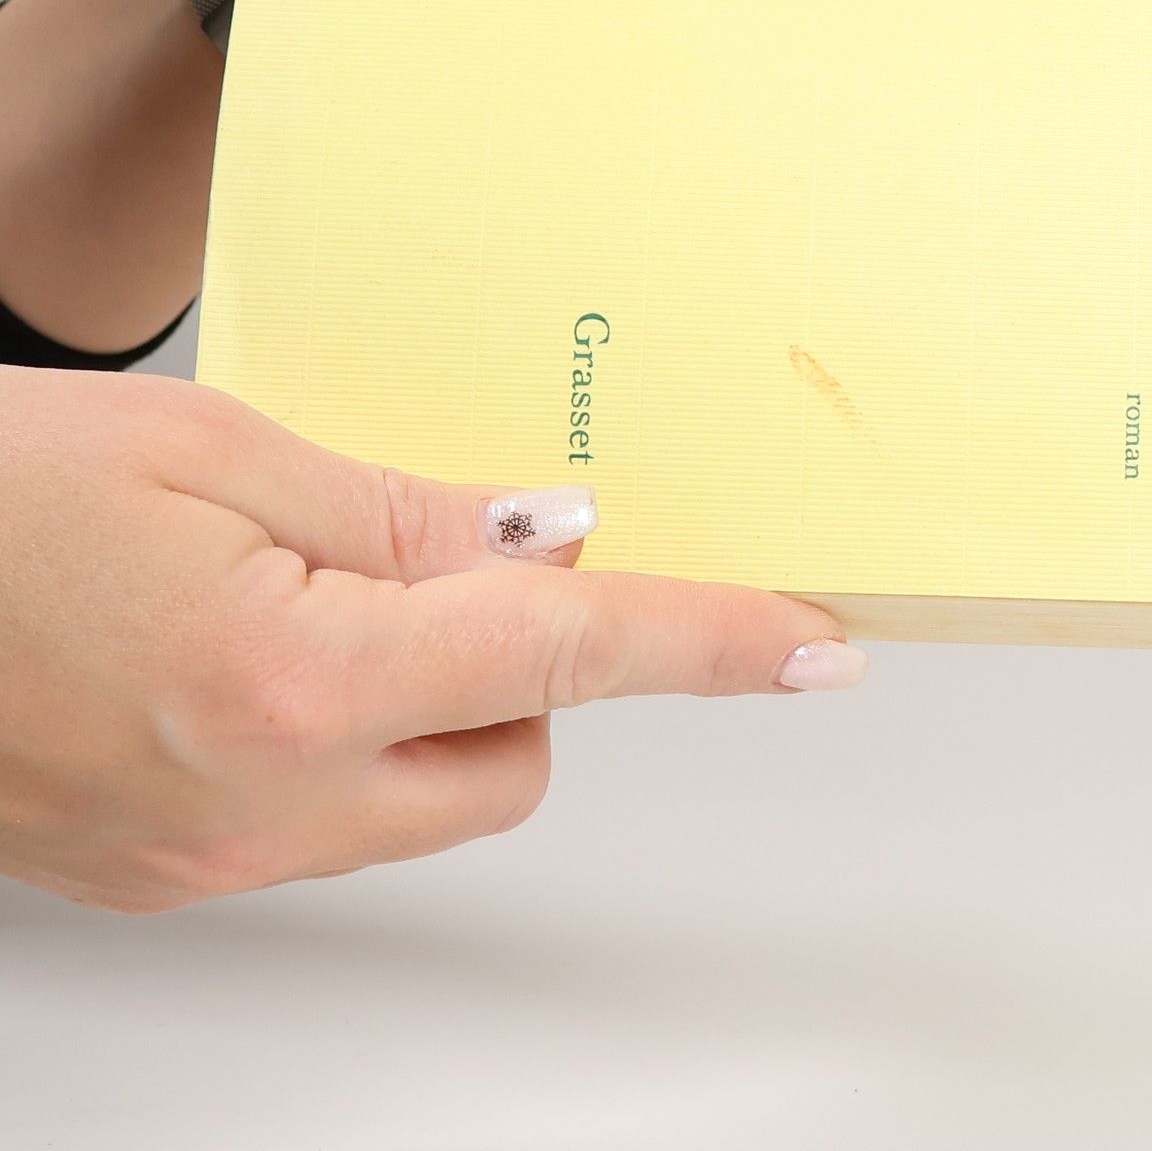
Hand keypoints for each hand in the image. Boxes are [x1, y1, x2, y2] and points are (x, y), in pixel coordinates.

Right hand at [0, 365, 861, 911]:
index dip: (710, 644)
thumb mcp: (217, 449)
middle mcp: (256, 805)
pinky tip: (264, 650)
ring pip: (428, 800)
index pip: (567, 660)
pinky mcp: (164, 876)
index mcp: (290, 680)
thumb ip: (407, 515)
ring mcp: (205, 860)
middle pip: (513, 756)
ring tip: (318, 595)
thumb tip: (549, 546)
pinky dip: (348, 738)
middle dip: (527, 665)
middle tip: (441, 558)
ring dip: (435, 705)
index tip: (813, 647)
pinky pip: (331, 820)